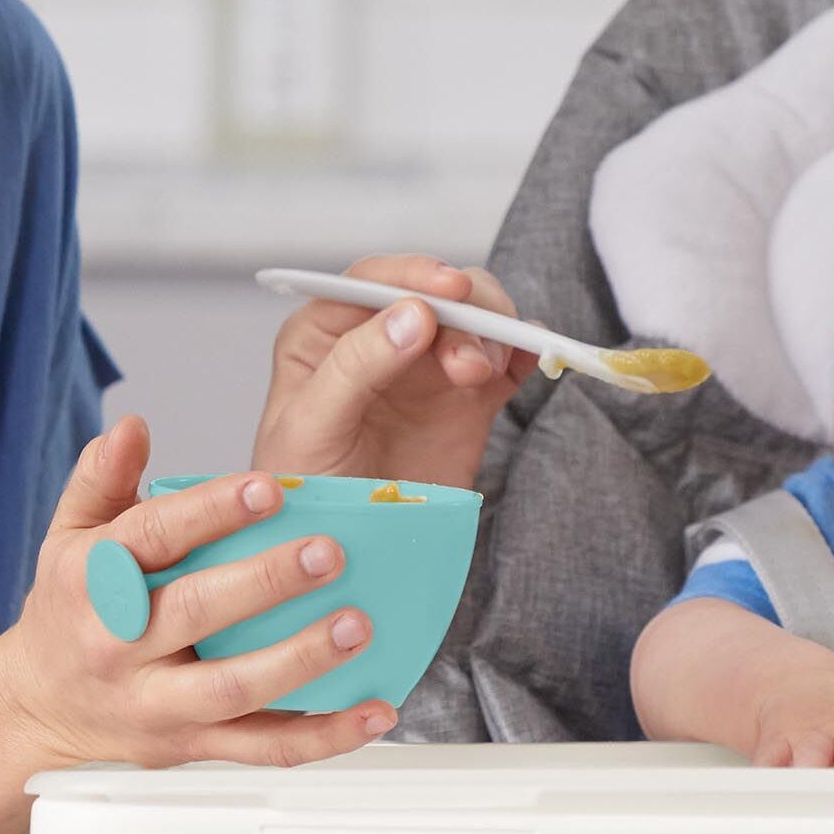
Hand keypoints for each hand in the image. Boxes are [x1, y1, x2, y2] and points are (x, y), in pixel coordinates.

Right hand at [0, 415, 395, 768]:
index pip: (152, 539)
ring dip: (301, 660)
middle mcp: (119, 647)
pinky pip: (263, 749)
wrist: (36, 710)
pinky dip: (324, 736)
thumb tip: (134, 426)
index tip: (269, 488)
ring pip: (233, 689)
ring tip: (357, 625)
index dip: (211, 511)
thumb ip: (101, 477)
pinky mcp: (191, 747)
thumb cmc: (70, 610)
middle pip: (196, 612)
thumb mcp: (70, 535)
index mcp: (93, 583)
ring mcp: (158, 704)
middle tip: (330, 553)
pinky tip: (374, 711)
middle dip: (266, 582)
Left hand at [250, 254, 537, 488]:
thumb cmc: (302, 492)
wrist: (342, 558)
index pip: (372, 282)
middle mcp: (380, 339)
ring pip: (474, 318)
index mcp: (325, 333)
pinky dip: (526, 352)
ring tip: (482, 374)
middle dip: (460, 311)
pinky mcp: (468, 400)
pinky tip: (531, 360)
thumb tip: (415, 312)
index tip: (449, 288)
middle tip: (470, 359)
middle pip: (434, 293)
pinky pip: (506, 362)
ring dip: (490, 333)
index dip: (413, 275)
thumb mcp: (311, 427)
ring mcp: (428, 368)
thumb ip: (355, 366)